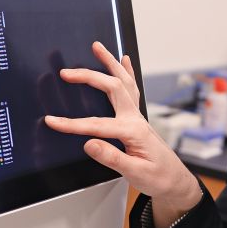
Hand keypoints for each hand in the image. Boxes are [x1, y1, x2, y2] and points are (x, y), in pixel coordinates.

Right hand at [43, 41, 202, 218]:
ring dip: (110, 63)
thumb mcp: (134, 173)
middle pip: (112, 89)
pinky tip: (124, 59)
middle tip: (67, 72)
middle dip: (89, 77)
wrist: (175, 180)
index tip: (52, 121)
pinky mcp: (137, 118)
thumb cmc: (158, 177)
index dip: (72, 124)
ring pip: (124, 81)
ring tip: (98, 47)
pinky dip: (127, 71)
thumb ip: (112, 158)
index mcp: (132, 132)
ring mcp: (137, 116)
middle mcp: (135, 118)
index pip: (96, 125)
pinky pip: (132, 88)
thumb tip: (89, 144)